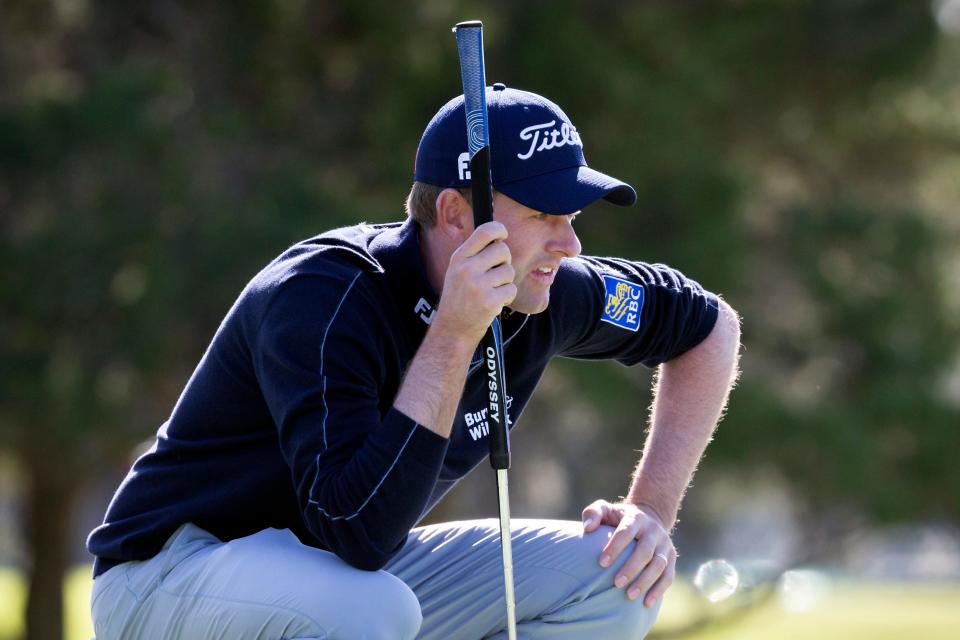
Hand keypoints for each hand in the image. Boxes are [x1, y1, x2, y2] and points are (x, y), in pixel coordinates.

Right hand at [433, 221, 516, 342]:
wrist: (453, 328)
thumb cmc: (460, 297)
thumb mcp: (458, 270)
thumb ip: (475, 253)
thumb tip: (500, 235)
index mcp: (459, 257)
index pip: (485, 231)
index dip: (499, 230)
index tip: (503, 235)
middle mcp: (466, 269)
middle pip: (503, 250)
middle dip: (504, 261)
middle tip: (495, 273)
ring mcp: (478, 285)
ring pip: (509, 271)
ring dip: (506, 282)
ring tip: (492, 290)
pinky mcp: (489, 301)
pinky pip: (511, 289)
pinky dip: (507, 296)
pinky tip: (494, 302)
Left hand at [582, 499, 675, 606]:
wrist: (648, 517)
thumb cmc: (618, 518)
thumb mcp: (605, 509)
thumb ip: (593, 514)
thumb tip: (587, 528)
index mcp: (636, 518)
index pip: (626, 532)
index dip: (615, 547)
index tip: (601, 563)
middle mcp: (653, 531)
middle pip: (645, 550)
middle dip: (631, 568)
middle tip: (616, 583)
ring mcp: (664, 545)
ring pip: (659, 564)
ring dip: (645, 581)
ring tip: (629, 595)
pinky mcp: (671, 558)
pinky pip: (668, 576)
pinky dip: (658, 590)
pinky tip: (646, 603)